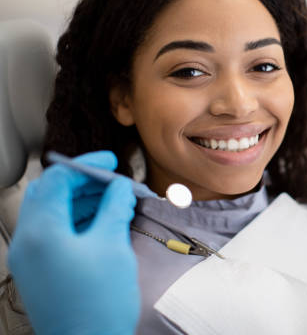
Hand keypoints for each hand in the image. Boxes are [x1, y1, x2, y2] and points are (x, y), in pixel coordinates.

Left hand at [8, 151, 139, 334]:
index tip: (110, 162)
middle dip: (83, 183)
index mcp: (41, 231)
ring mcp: (31, 258)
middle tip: (113, 182)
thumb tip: (120, 187)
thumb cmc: (99, 301)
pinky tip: (103, 222)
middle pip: (50, 194)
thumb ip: (114, 208)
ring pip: (52, 213)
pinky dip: (77, 221)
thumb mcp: (112, 245)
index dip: (85, 165)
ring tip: (114, 202)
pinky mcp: (39, 271)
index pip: (56, 179)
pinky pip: (54, 233)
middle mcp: (28, 241)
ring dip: (82, 201)